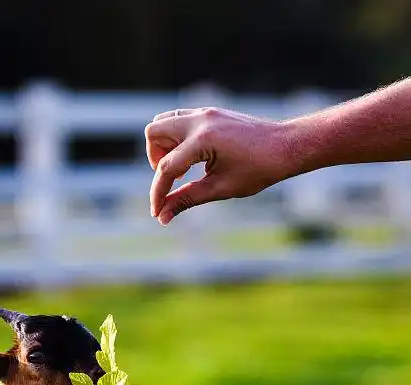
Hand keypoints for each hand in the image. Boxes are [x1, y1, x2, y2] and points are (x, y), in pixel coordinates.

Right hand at [145, 107, 296, 224]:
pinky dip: (176, 139)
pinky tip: (192, 159)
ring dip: (164, 146)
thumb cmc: (258, 169)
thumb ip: (187, 199)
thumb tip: (163, 217)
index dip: (158, 193)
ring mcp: (205, 113)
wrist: (285, 147)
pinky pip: (179, 120)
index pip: (166, 167)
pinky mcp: (210, 113)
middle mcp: (200, 120)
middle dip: (155, 160)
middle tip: (173, 179)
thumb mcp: (221, 188)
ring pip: (164, 121)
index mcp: (203, 139)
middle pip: (154, 133)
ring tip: (182, 169)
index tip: (157, 213)